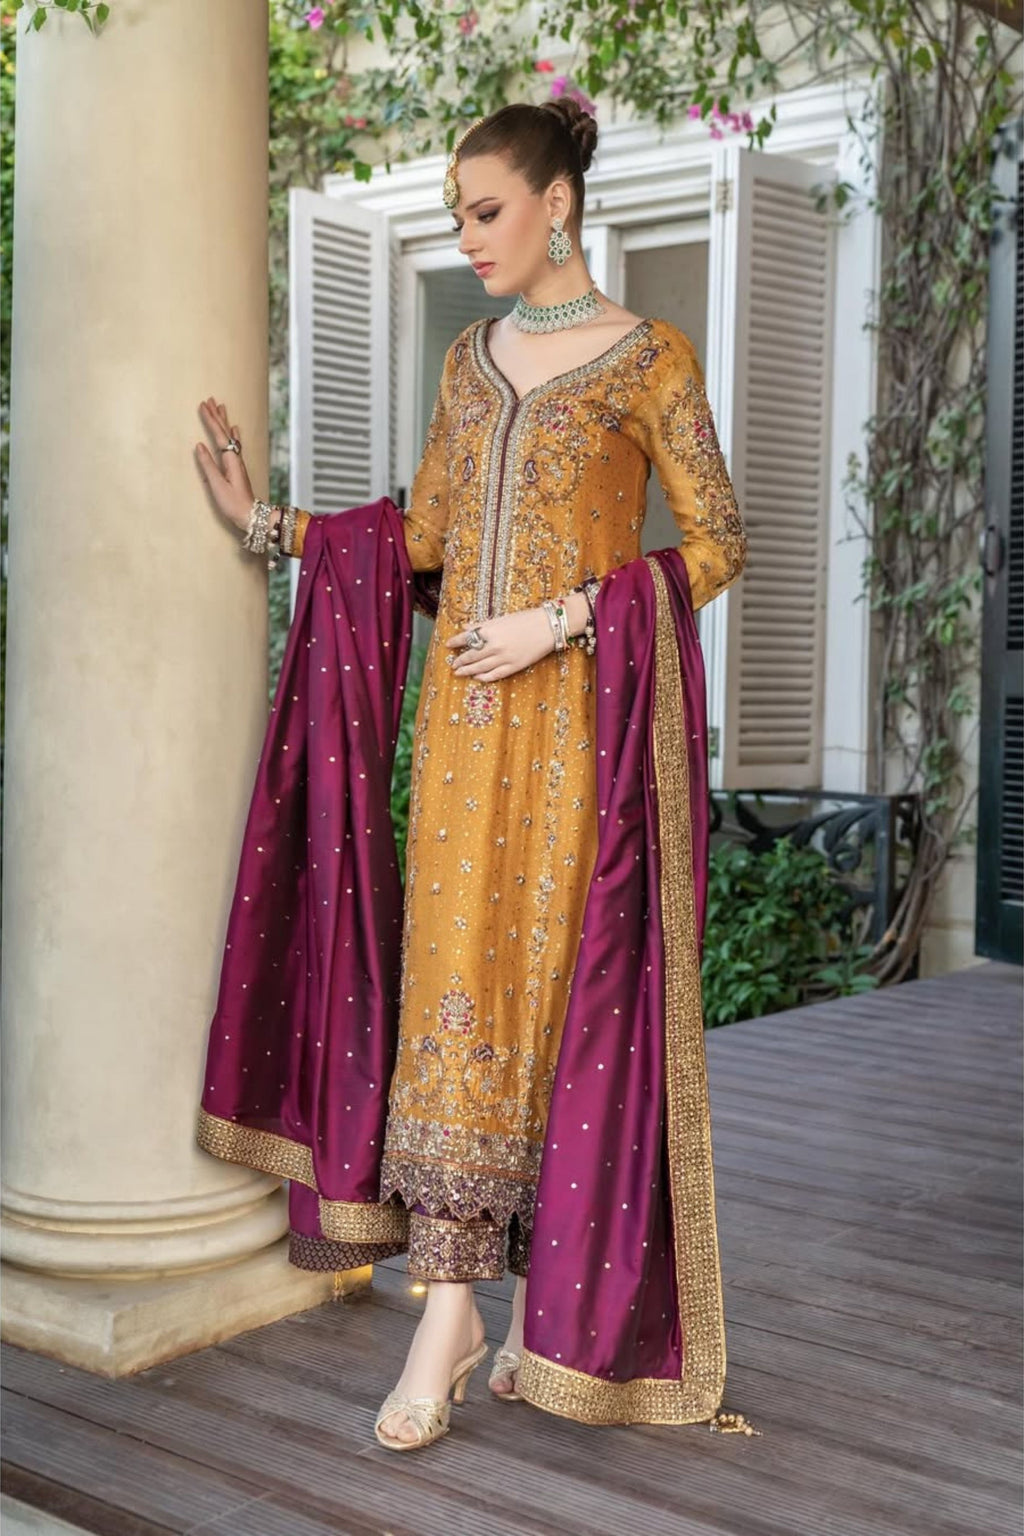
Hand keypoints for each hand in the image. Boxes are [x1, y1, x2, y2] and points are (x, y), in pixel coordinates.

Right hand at [195, 397, 256, 532]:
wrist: (251, 515)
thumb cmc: (233, 503)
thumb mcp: (217, 485)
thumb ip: (208, 465)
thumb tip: (199, 446)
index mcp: (230, 460)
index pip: (219, 435)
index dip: (211, 420)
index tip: (203, 405)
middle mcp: (236, 458)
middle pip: (225, 432)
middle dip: (217, 415)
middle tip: (210, 400)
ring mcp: (237, 462)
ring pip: (230, 436)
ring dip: (224, 421)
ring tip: (221, 407)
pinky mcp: (237, 468)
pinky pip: (234, 444)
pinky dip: (233, 434)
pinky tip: (235, 430)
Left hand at [446, 608, 555, 680]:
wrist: (548, 627)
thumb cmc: (525, 619)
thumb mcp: (502, 618)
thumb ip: (483, 624)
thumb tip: (466, 626)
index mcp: (491, 630)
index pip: (467, 637)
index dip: (456, 642)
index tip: (448, 645)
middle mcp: (495, 645)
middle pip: (471, 655)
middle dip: (460, 660)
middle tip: (453, 664)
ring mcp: (504, 657)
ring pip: (480, 667)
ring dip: (468, 670)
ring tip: (459, 673)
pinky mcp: (514, 666)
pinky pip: (495, 675)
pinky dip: (484, 677)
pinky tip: (477, 677)